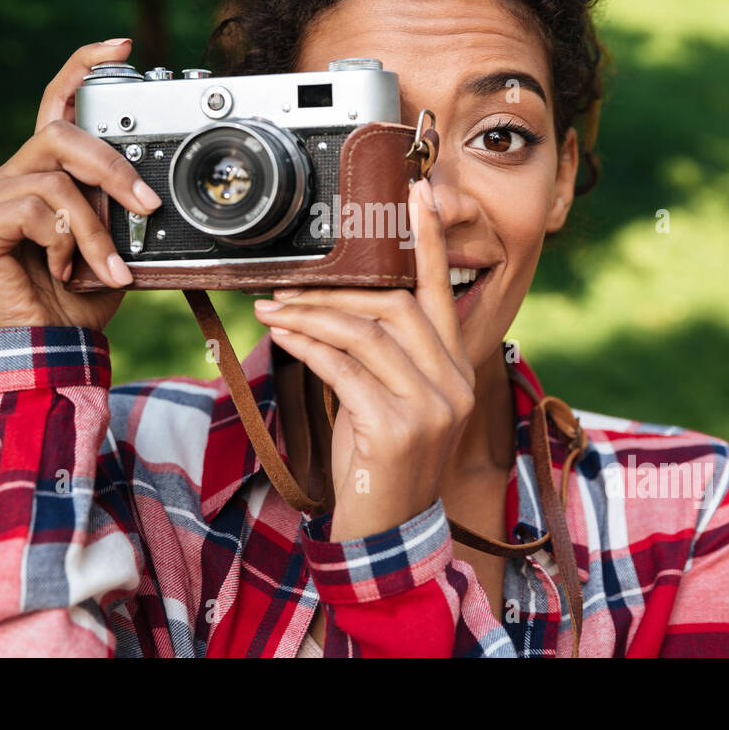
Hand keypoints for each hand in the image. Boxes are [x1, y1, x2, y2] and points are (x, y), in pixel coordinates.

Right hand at [0, 40, 160, 331]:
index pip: (56, 106)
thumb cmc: (78, 304)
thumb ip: (118, 208)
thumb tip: (149, 184)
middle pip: (59, 134)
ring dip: (96, 227)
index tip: (123, 46)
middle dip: (112, 168)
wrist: (49, 354)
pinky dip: (64, 240)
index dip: (83, 68)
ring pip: (53, 178)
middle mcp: (5, 180)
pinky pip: (33, 208)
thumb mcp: (114, 245)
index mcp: (38, 177)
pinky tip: (61, 270)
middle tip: (146, 206)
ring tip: (109, 267)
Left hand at [253, 178, 474, 540]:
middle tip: (289, 285)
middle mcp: (453, 384)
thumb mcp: (384, 404)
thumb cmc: (381, 465)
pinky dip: (307, 347)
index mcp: (455, 371)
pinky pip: (343, 369)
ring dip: (310, 316)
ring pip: (365, 334)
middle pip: (397, 307)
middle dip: (336, 289)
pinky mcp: (397, 429)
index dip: (430, 241)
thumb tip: (329, 309)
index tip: (418, 194)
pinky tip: (282, 337)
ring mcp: (431, 408)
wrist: (386, 535)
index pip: (443, 294)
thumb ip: (373, 357)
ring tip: (273, 310)